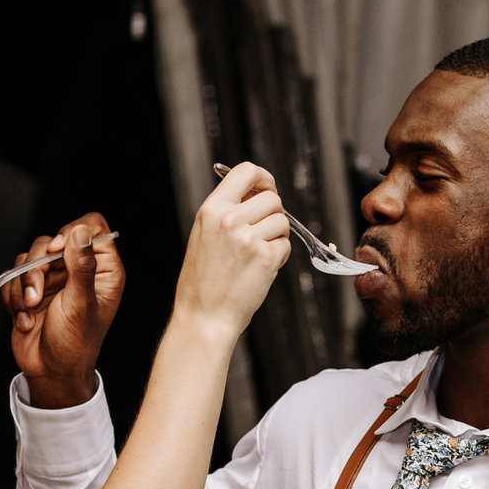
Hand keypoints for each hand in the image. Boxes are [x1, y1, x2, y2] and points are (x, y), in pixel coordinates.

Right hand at [7, 213, 123, 408]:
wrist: (50, 372)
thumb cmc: (75, 344)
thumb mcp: (80, 304)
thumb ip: (81, 266)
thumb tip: (81, 231)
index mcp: (104, 270)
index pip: (93, 226)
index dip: (73, 230)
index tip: (59, 250)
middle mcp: (80, 269)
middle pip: (54, 239)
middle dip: (39, 266)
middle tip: (38, 294)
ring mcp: (55, 278)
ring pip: (30, 257)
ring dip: (24, 284)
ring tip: (31, 309)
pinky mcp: (32, 289)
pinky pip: (15, 276)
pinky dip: (15, 297)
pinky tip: (26, 320)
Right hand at [174, 164, 291, 335]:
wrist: (204, 316)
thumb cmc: (204, 281)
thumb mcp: (204, 235)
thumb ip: (228, 211)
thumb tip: (258, 194)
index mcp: (211, 209)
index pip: (246, 171)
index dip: (264, 178)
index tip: (267, 188)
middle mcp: (229, 219)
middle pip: (272, 198)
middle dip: (274, 215)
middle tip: (263, 233)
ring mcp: (249, 238)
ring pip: (282, 222)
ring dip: (277, 238)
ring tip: (257, 255)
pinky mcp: (265, 258)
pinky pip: (285, 246)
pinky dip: (279, 257)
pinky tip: (261, 269)